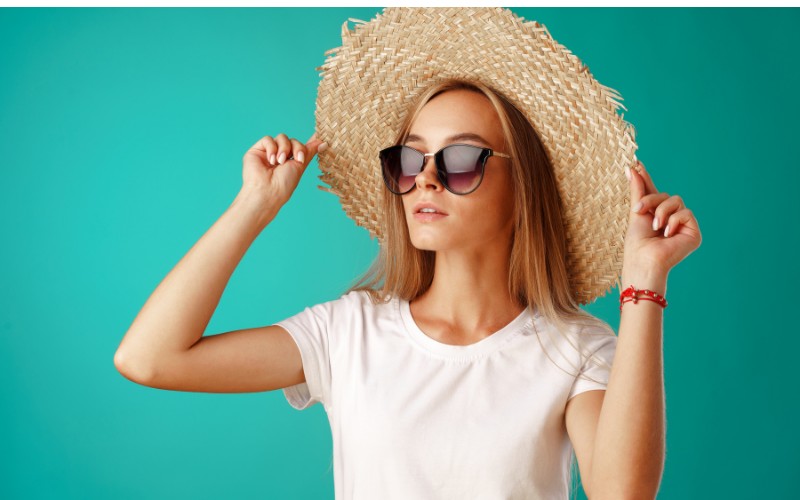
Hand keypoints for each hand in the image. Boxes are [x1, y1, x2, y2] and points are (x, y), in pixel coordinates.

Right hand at [240, 132, 327, 207]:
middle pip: (292, 140)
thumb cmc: (284, 183)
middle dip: (297, 148)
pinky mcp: (257, 150)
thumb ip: (310, 151)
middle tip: (297, 160)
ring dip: (284, 149)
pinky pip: (268, 139)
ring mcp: (269, 152)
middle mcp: (280, 156)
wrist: (268, 190)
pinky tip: (271, 160)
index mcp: (292, 161)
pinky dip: (271, 148)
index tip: (321, 135)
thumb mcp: (301, 165)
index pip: (300, 147)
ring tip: (280, 162)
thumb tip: (324, 142)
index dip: (310, 141)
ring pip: (281, 137)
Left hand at [624, 160, 701, 275]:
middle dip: (651, 200)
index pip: (654, 192)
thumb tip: (633, 168)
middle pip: (666, 195)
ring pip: (676, 200)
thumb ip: (638, 190)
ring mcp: (682, 225)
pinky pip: (686, 212)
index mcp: (655, 215)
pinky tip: (667, 234)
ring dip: (662, 211)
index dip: (646, 179)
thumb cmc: (637, 242)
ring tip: (656, 227)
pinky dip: (674, 220)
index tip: (637, 164)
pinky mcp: (693, 232)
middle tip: (639, 210)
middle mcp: (670, 219)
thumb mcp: (636, 212)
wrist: (644, 260)